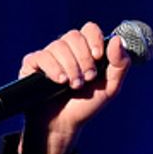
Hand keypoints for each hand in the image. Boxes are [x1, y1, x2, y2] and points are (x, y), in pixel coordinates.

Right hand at [17, 21, 130, 153]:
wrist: (63, 125)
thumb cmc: (85, 105)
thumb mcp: (110, 88)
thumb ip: (120, 65)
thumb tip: (118, 40)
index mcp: (84, 50)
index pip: (89, 29)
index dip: (94, 39)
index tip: (98, 57)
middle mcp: (66, 49)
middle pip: (74, 36)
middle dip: (83, 59)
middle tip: (87, 78)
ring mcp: (48, 55)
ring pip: (59, 46)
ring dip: (70, 68)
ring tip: (73, 86)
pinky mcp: (32, 64)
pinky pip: (42, 56)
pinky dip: (53, 69)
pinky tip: (59, 81)